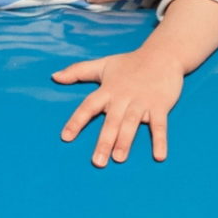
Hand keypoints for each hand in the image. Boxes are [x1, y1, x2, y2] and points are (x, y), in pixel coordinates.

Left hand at [52, 48, 184, 166]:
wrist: (163, 54)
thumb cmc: (130, 62)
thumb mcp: (103, 64)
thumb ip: (78, 71)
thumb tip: (54, 77)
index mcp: (108, 89)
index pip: (88, 106)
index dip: (77, 121)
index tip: (66, 137)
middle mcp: (123, 97)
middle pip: (112, 121)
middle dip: (104, 141)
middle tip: (97, 162)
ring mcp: (142, 102)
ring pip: (132, 123)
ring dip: (126, 141)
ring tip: (119, 158)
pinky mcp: (160, 105)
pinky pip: (160, 125)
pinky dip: (160, 140)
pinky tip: (159, 156)